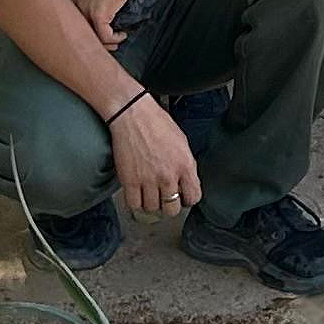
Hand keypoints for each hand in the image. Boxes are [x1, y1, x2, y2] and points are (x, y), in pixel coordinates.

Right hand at [109, 89, 201, 219]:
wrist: (132, 114)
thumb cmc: (156, 123)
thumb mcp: (182, 142)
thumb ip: (186, 165)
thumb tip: (187, 182)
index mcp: (185, 165)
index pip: (193, 197)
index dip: (187, 199)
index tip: (182, 197)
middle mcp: (168, 176)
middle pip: (172, 209)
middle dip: (169, 205)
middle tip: (164, 197)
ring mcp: (148, 180)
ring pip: (152, 209)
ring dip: (151, 203)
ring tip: (149, 193)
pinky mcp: (129, 181)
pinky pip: (134, 204)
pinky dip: (135, 202)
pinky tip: (137, 193)